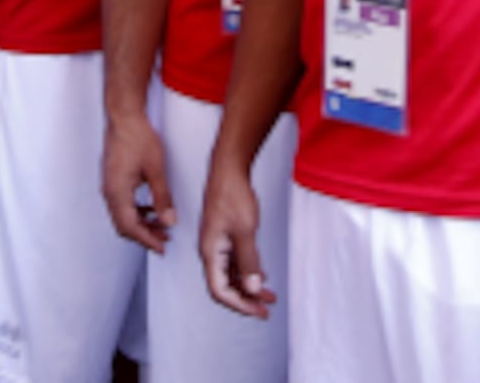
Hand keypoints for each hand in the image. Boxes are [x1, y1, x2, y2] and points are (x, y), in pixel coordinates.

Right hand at [102, 114, 174, 251]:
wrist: (124, 117)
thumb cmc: (137, 137)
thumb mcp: (156, 169)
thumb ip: (162, 197)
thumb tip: (168, 220)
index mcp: (117, 192)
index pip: (130, 227)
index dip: (146, 240)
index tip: (161, 248)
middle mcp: (109, 192)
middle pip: (124, 225)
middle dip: (144, 235)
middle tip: (164, 239)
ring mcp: (109, 186)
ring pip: (123, 215)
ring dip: (141, 223)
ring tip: (162, 225)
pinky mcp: (113, 180)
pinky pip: (122, 204)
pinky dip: (137, 211)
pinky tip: (152, 209)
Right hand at [197, 155, 275, 317]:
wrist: (228, 170)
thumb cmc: (232, 195)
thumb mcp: (245, 231)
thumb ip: (248, 261)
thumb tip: (252, 288)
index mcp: (210, 252)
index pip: (220, 290)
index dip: (239, 304)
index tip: (258, 310)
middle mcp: (211, 251)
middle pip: (225, 286)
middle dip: (246, 300)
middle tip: (266, 309)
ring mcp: (218, 244)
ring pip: (232, 275)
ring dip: (249, 287)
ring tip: (269, 296)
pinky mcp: (225, 237)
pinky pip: (234, 262)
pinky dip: (248, 272)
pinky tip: (262, 276)